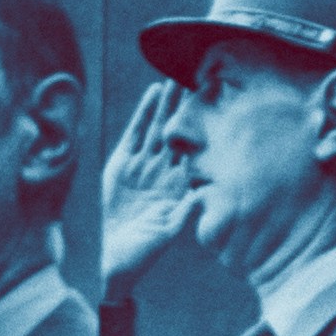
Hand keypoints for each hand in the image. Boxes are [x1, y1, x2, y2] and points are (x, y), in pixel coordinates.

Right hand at [99, 76, 198, 295]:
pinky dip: (144, 113)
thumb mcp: (167, 233)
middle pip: (180, 132)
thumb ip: (184, 213)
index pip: (198, 150)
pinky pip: (135, 132)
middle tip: (202, 78)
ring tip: (177, 77)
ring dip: (168, 104)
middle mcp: (165, 172)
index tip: (223, 105)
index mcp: (182, 186)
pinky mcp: (122, 163)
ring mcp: (143, 166)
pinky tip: (153, 93)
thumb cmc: (144, 252)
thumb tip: (202, 198)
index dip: (208, 128)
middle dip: (189, 107)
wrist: (112, 257)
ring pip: (158, 127)